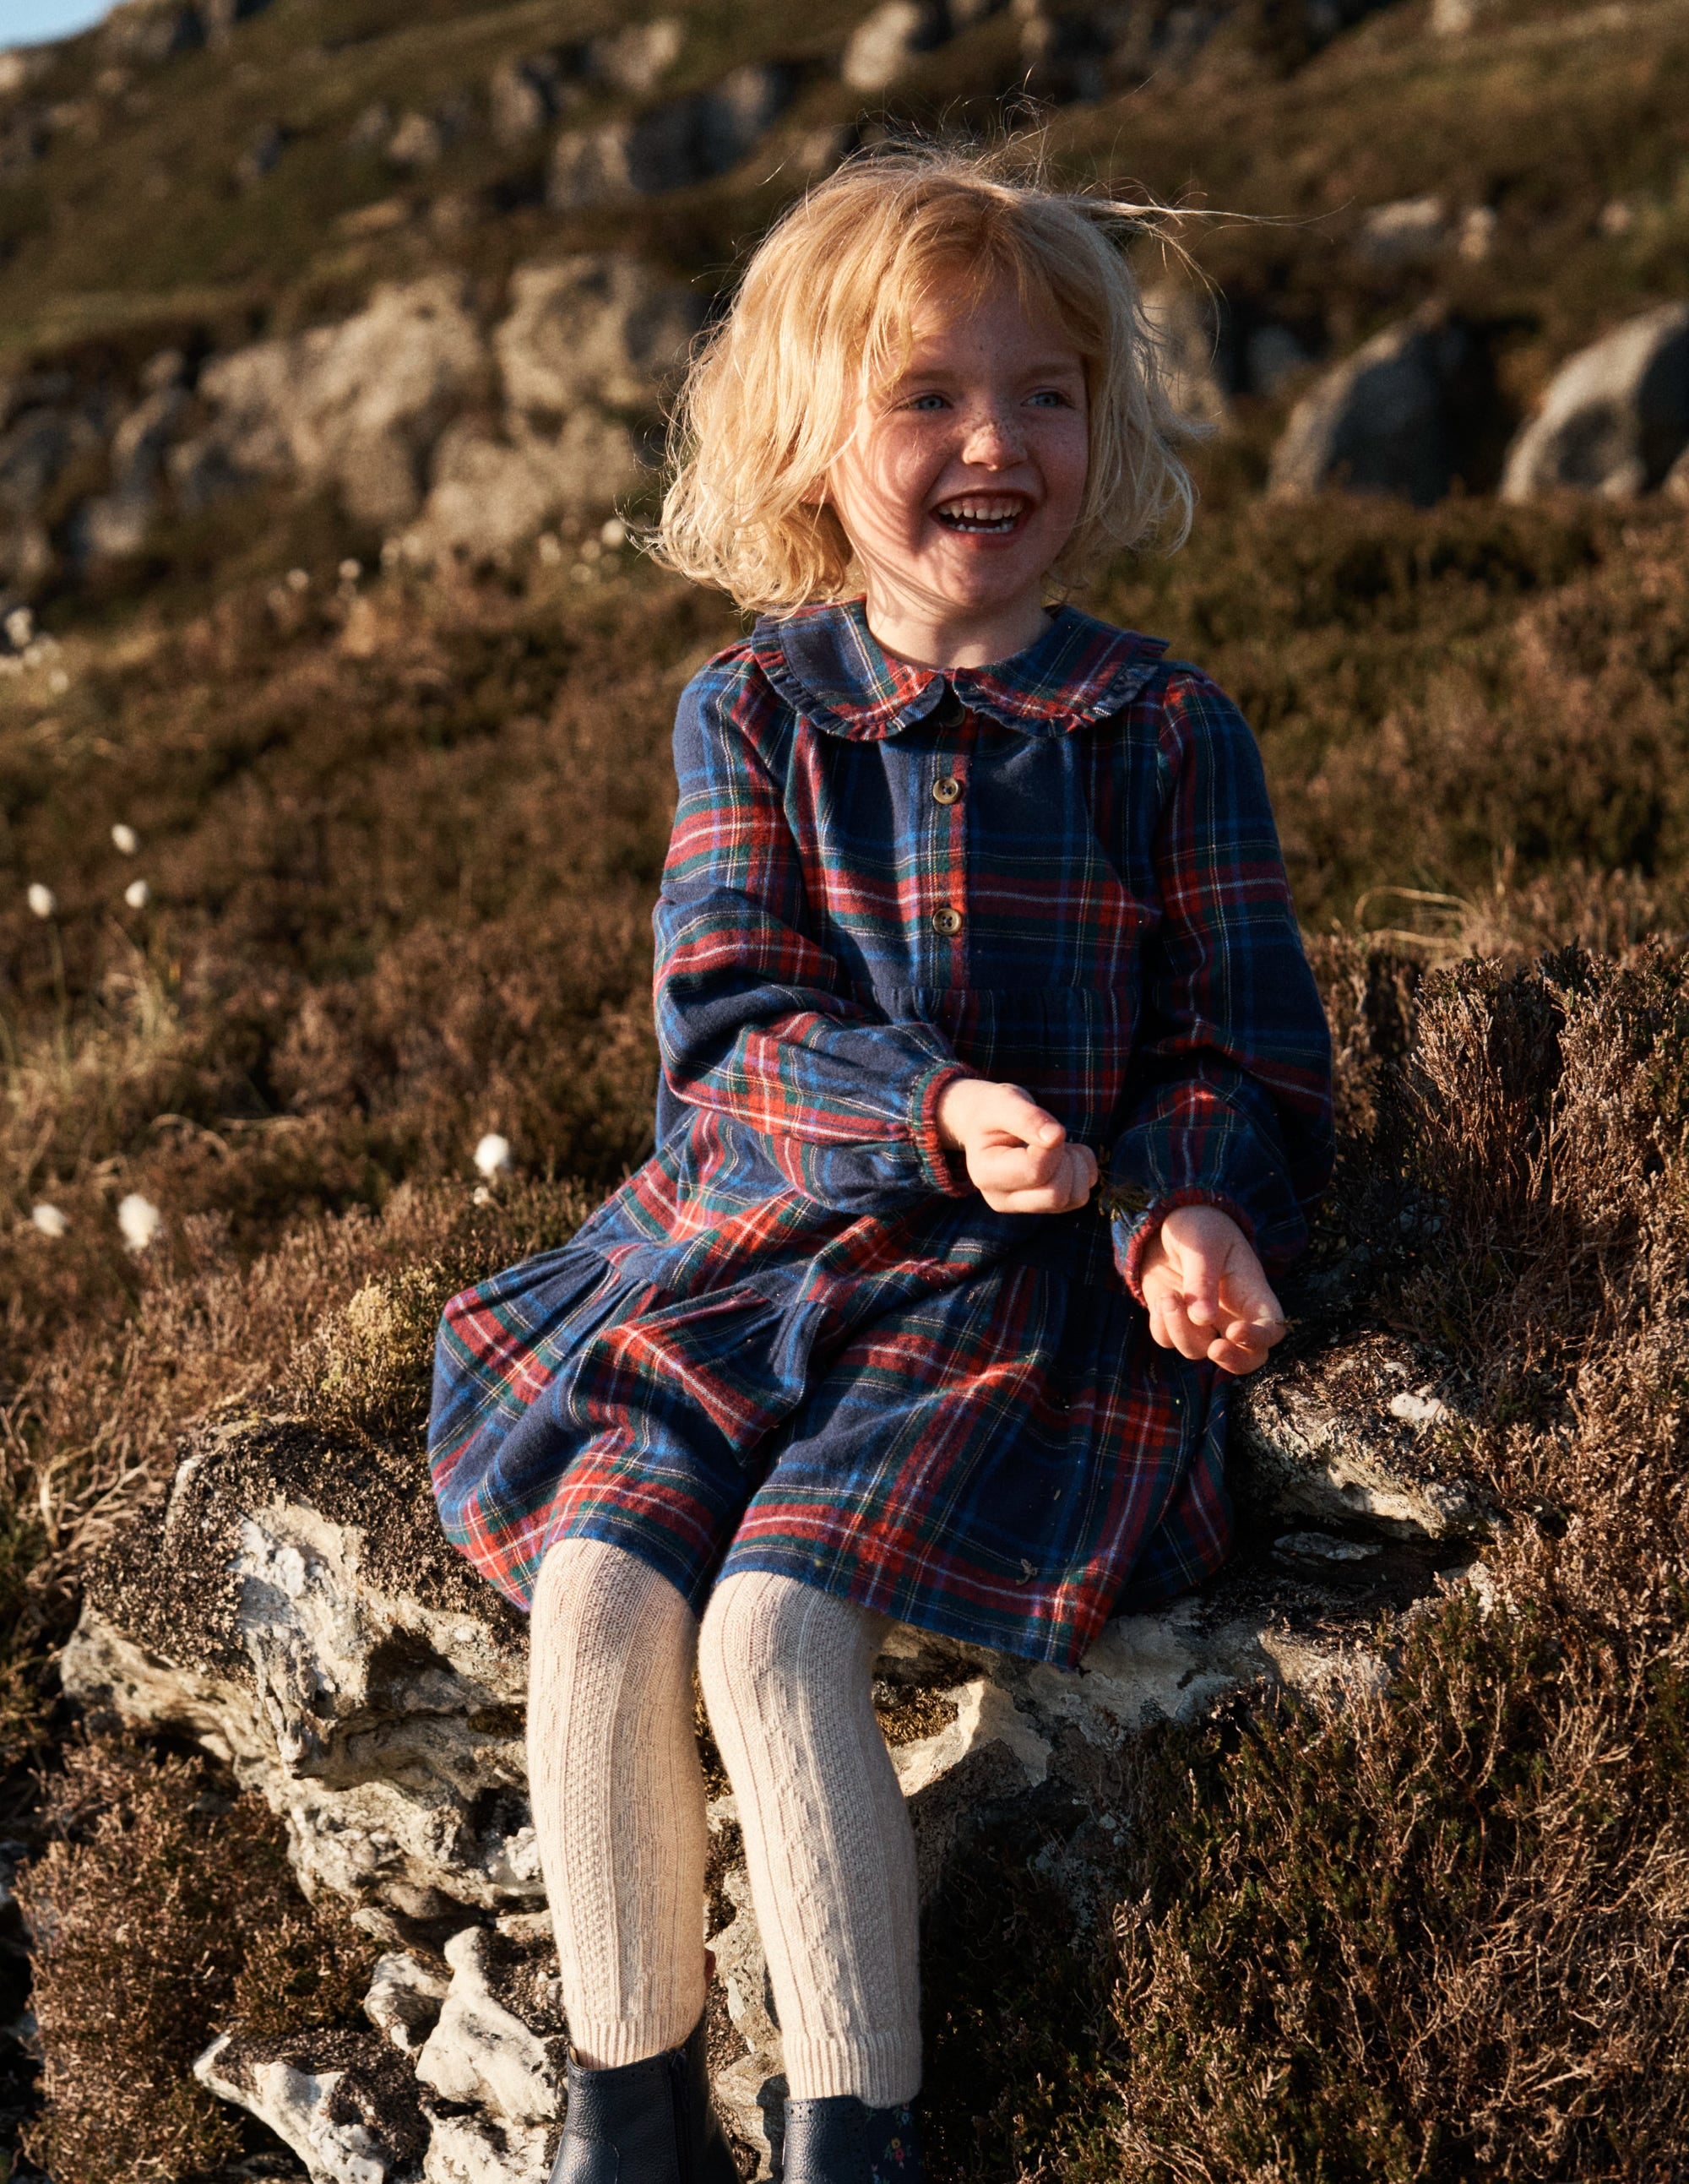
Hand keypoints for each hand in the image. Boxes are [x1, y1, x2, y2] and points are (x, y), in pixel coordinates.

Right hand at [935, 1078, 1096, 1213]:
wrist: (984, 1124)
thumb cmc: (993, 1111)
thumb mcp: (1004, 1102)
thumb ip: (1026, 1117)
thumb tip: (1055, 1137)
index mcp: (986, 1174)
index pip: (1035, 1171)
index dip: (1052, 1145)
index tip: (1043, 1127)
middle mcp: (1002, 1199)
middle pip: (1056, 1195)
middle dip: (1065, 1161)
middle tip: (1051, 1137)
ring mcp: (1025, 1206)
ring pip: (1075, 1198)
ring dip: (1077, 1165)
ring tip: (1057, 1145)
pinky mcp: (1045, 1207)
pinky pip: (1081, 1196)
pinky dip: (1083, 1171)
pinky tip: (1064, 1156)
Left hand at [1138, 1204, 1284, 1375]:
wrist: (1163, 1222)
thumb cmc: (1197, 1226)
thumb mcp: (1203, 1245)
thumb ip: (1203, 1280)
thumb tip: (1202, 1319)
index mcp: (1251, 1292)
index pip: (1272, 1327)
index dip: (1260, 1338)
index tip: (1236, 1332)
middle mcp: (1232, 1313)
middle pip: (1247, 1358)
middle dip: (1233, 1362)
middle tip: (1214, 1349)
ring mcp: (1203, 1321)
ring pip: (1198, 1350)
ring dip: (1181, 1330)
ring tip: (1168, 1296)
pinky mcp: (1175, 1321)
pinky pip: (1168, 1340)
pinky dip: (1162, 1325)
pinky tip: (1162, 1296)